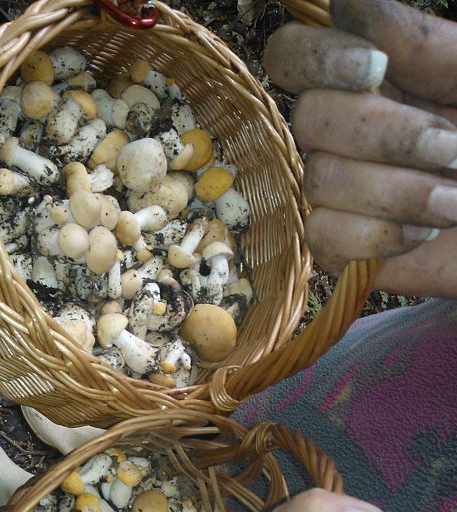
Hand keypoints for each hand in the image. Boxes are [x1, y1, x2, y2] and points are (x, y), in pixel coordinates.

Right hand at [263, 0, 456, 298]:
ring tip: (453, 204)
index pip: (293, 54)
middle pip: (308, 118)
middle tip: (452, 148)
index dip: (318, 58)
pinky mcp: (337, 246)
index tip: (377, 69)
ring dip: (397, 194)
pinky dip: (376, 237)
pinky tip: (421, 234)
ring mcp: (335, 190)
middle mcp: (342, 131)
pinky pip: (322, 237)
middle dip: (384, 136)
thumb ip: (419, 41)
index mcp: (369, 80)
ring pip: (320, 180)